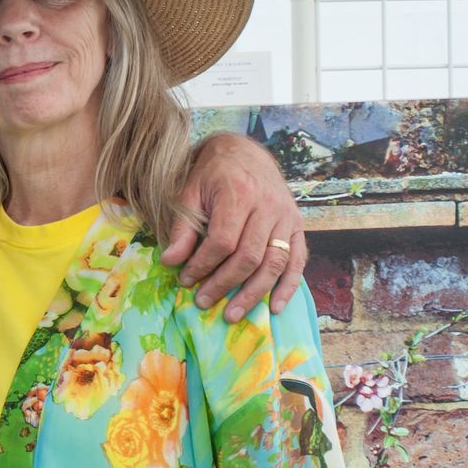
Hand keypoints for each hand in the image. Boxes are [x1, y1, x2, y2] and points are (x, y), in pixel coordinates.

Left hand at [162, 132, 306, 319]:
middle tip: (203, 302)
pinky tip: (275, 307)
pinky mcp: (297, 225)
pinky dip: (288, 286)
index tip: (185, 280)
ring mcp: (286, 216)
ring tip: (232, 314)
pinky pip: (297, 260)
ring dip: (254, 293)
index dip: (203, 265)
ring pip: (274, 262)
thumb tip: (170, 262)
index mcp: (238, 193)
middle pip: (249, 256)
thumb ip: (183, 228)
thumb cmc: (212, 174)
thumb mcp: (189, 193)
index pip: (222, 241)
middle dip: (224, 284)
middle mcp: (267, 206)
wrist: (244, 153)